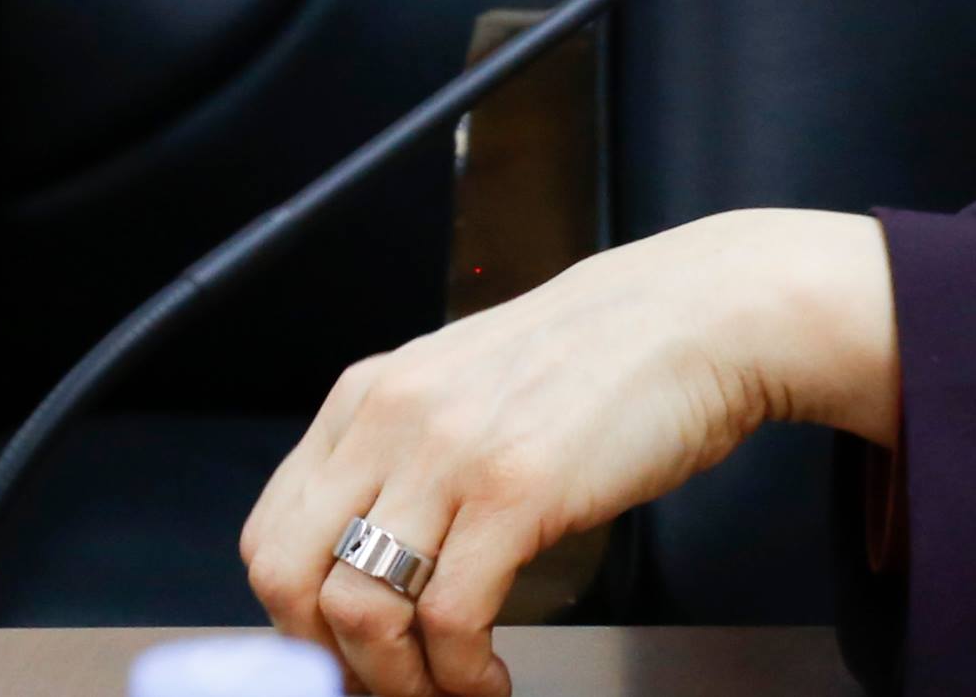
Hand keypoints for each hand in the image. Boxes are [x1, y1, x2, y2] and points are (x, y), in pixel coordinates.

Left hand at [241, 208, 898, 696]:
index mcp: (370, 395)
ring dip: (398, 682)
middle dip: (327, 661)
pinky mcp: (517, 490)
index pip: (270, 533)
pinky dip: (462, 675)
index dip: (291, 622)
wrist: (705, 316)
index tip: (335, 660)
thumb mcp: (470, 388)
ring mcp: (451, 452)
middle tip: (380, 689)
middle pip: (289, 578)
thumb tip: (371, 560)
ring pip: (361, 611)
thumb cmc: (605, 357)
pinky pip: (450, 618)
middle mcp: (392, 418)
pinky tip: (492, 679)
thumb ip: (410, 455)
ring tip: (446, 694)